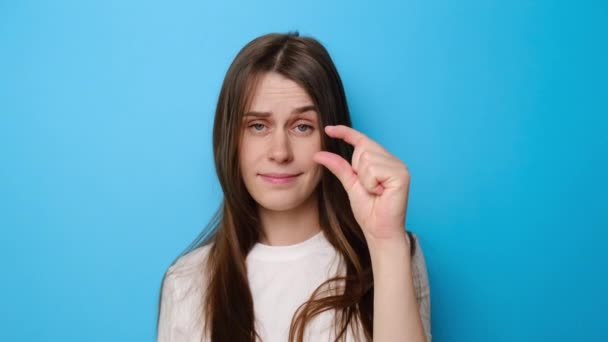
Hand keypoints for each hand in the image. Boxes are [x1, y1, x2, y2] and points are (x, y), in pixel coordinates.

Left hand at [313, 125, 410, 241]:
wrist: (379, 231)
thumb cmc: (369, 211)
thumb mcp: (350, 185)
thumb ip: (338, 167)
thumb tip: (319, 154)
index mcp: (382, 160)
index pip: (362, 139)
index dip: (345, 132)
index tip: (328, 128)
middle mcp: (392, 160)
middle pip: (363, 147)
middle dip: (358, 169)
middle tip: (369, 189)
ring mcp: (399, 166)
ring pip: (367, 158)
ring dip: (365, 179)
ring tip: (376, 192)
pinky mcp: (401, 174)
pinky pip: (374, 169)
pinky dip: (372, 183)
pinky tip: (381, 193)